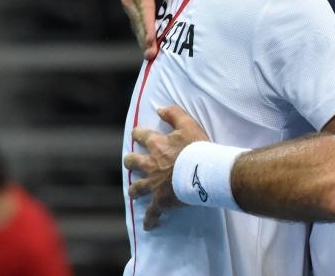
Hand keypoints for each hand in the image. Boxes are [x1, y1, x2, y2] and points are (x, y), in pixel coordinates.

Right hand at [120, 0, 174, 58]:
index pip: (144, 6)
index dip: (147, 23)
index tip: (151, 38)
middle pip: (138, 20)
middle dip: (144, 37)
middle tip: (152, 54)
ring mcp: (130, 3)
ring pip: (137, 24)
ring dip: (143, 41)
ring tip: (151, 57)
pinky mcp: (134, 9)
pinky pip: (139, 24)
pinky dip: (144, 36)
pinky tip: (151, 49)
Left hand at [123, 105, 209, 229]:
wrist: (204, 172)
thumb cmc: (198, 147)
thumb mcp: (188, 124)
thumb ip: (173, 113)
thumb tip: (159, 107)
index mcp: (157, 145)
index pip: (141, 136)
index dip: (138, 134)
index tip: (137, 134)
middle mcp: (151, 164)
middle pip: (132, 162)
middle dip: (130, 162)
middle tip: (131, 162)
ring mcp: (154, 183)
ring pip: (137, 188)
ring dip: (135, 190)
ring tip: (134, 192)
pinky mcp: (161, 200)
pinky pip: (152, 213)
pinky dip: (150, 219)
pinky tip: (149, 226)